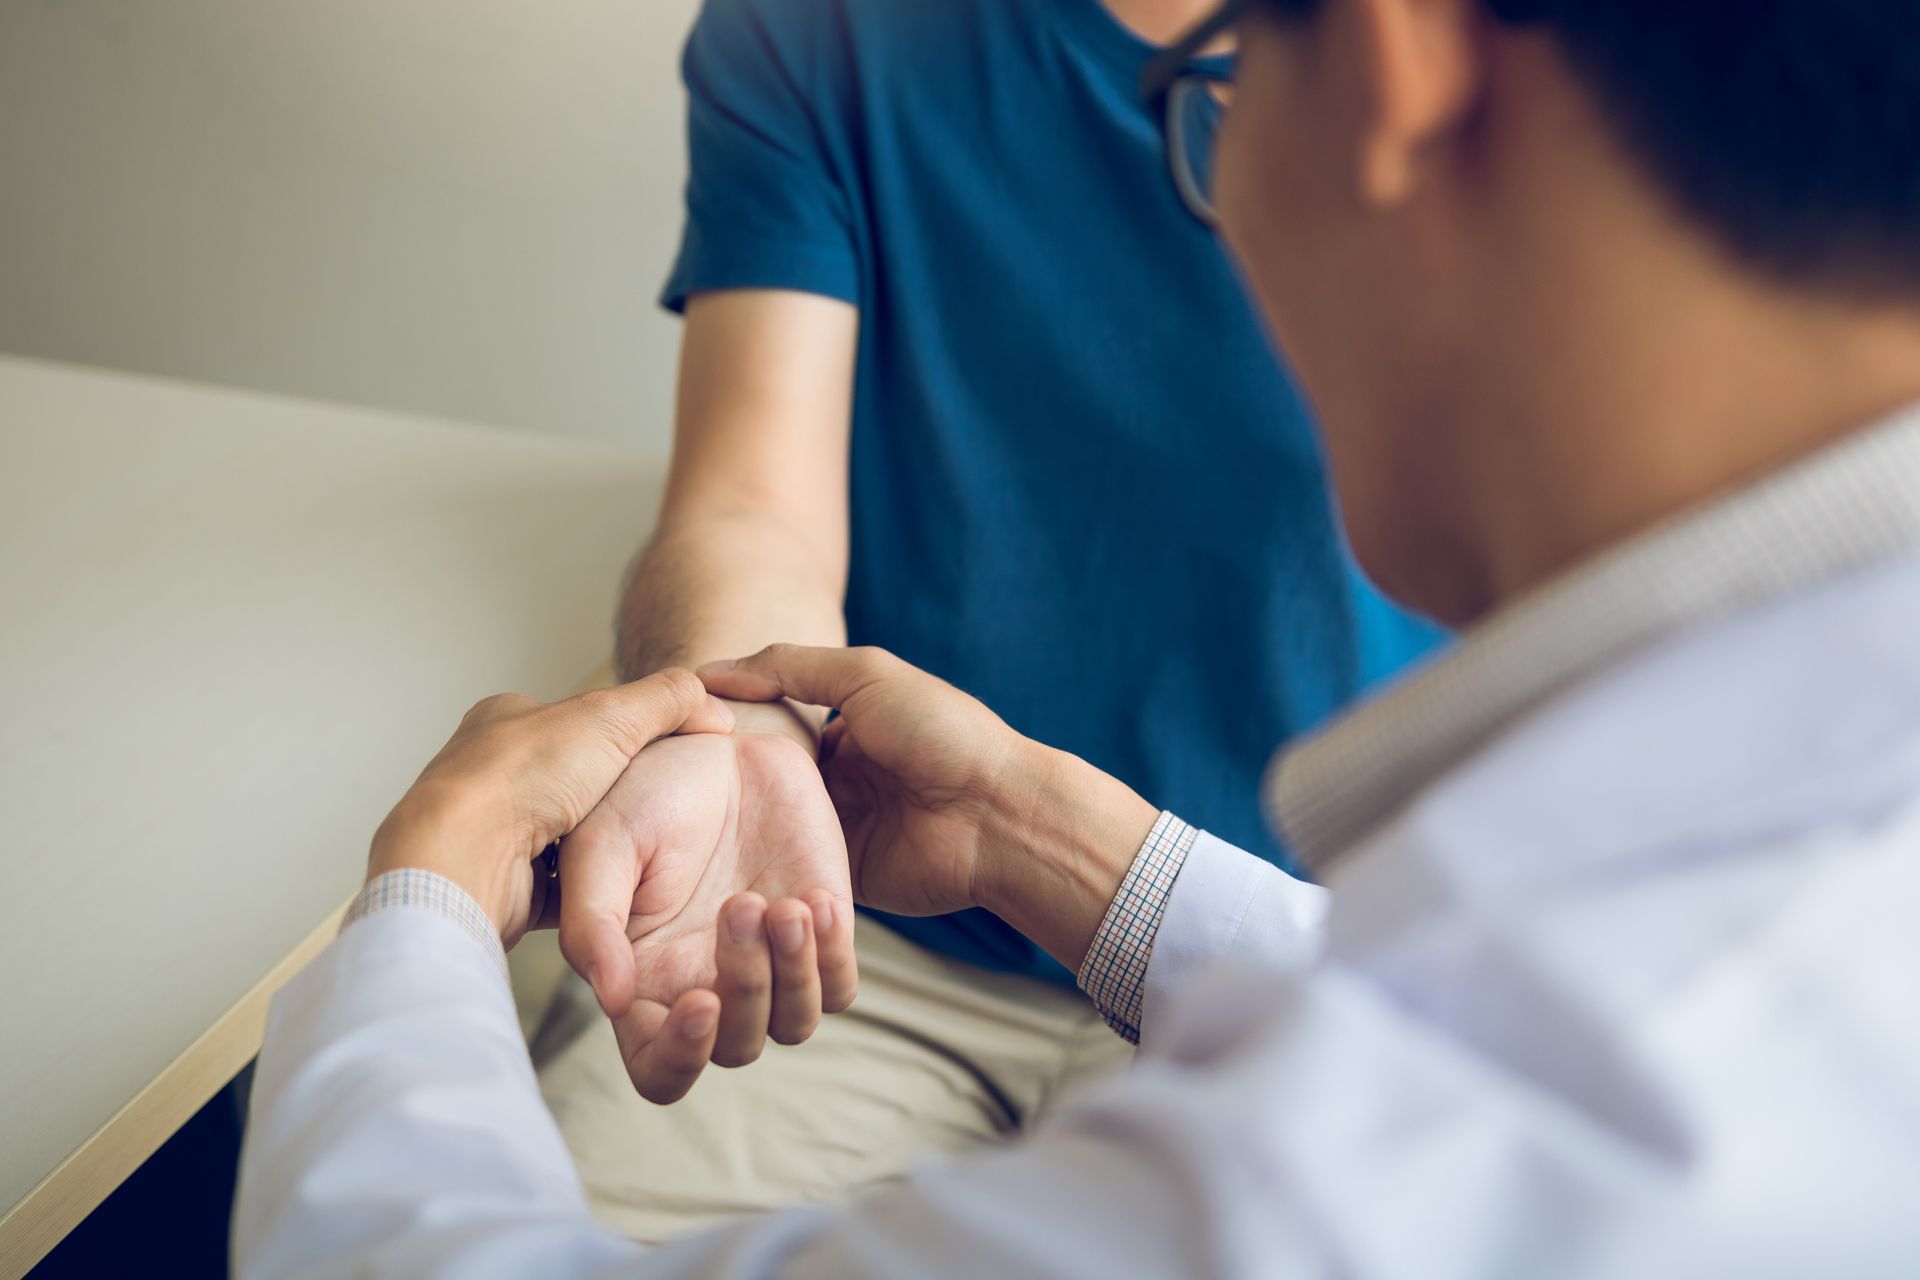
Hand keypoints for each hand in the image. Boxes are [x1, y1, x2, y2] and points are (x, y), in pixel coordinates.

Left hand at [367, 670, 733, 950]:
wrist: (466, 858)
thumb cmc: (520, 779)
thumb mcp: (612, 715)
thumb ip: (668, 700)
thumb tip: (714, 709)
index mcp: (505, 721)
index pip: (573, 719)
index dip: (618, 732)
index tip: (653, 751)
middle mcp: (492, 774)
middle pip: (573, 783)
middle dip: (610, 797)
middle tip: (647, 807)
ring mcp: (494, 831)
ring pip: (567, 836)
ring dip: (597, 844)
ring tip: (633, 849)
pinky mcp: (503, 883)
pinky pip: (559, 887)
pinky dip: (585, 887)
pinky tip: (607, 887)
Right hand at [558, 729, 857, 1101]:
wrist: (718, 743)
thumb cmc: (644, 790)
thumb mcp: (602, 843)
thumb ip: (593, 922)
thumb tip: (611, 999)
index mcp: (644, 981)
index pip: (659, 1069)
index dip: (679, 1059)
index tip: (700, 1002)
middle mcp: (707, 985)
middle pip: (736, 1047)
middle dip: (746, 987)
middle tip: (743, 905)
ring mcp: (770, 962)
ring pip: (794, 1023)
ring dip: (792, 972)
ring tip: (786, 903)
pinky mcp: (822, 934)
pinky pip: (840, 984)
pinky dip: (832, 955)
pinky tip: (815, 898)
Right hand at [700, 646, 1158, 968]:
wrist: (1000, 814)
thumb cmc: (941, 733)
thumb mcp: (864, 676)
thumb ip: (788, 667)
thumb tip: (708, 673)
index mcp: (839, 732)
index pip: (763, 735)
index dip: (720, 738)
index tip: (663, 741)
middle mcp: (834, 784)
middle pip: (759, 789)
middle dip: (717, 795)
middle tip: (656, 796)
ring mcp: (838, 835)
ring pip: (768, 837)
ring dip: (734, 839)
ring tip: (672, 842)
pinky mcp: (843, 882)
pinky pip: (791, 880)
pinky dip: (762, 877)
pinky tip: (711, 876)